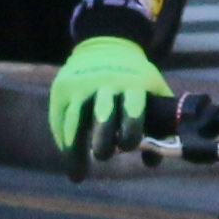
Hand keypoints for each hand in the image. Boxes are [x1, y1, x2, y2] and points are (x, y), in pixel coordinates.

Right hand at [47, 34, 171, 168]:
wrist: (107, 44)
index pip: (133, 109)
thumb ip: (157, 123)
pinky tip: (68, 158)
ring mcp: (82, 85)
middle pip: (102, 116)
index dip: (131, 131)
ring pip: (75, 122)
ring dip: (75, 151)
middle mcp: (106, 84)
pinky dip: (64, 141)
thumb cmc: (135, 79)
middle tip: (103, 157)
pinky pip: (60, 119)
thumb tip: (152, 162)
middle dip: (103, 140)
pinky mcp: (63, 88)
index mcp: (133, 84)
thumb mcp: (152, 90)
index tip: (128, 149)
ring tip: (77, 174)